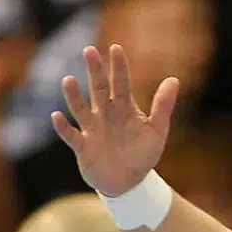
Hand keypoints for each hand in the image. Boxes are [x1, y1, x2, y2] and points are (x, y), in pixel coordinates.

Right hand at [51, 44, 178, 197]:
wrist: (129, 182)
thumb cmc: (142, 154)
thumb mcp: (157, 131)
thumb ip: (163, 106)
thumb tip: (174, 79)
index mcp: (124, 108)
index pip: (121, 84)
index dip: (119, 68)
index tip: (116, 48)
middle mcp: (105, 114)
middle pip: (98, 89)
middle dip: (94, 71)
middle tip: (90, 51)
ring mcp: (92, 129)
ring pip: (81, 108)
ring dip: (74, 96)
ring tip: (69, 80)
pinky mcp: (83, 146)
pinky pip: (70, 135)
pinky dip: (63, 127)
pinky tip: (57, 115)